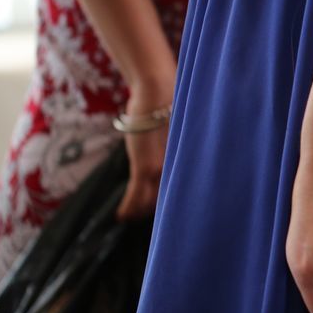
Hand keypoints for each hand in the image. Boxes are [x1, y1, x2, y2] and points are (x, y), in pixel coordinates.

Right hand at [115, 80, 173, 220]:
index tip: (170, 213)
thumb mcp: (178, 129)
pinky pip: (136, 195)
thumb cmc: (170, 105)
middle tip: (147, 220)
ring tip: (132, 218)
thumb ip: (176, 146)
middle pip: (168, 200)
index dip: (175, 203)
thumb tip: (177, 153)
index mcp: (189, 161)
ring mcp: (162, 169)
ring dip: (140, 211)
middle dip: (158, 212)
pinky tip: (123, 217)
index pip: (183, 190)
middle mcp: (179, 168)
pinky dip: (129, 208)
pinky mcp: (145, 168)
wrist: (158, 93)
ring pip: (150, 201)